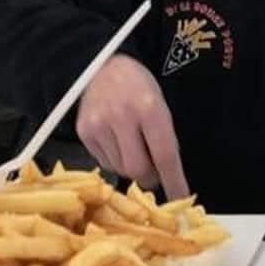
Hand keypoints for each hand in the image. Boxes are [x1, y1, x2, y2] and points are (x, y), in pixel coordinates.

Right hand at [76, 54, 188, 199]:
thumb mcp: (159, 104)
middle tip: (154, 172)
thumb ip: (163, 137)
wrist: (102, 67)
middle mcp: (121, 117)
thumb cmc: (138, 87)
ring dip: (130, 167)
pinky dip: (114, 159)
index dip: (174, 181)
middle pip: (138, 169)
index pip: (164, 155)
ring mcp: (99, 124)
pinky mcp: (83, 132)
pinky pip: (104, 163)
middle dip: (149, 177)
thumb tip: (167, 177)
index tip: (181, 198)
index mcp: (148, 108)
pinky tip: (115, 141)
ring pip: (120, 169)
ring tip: (131, 146)